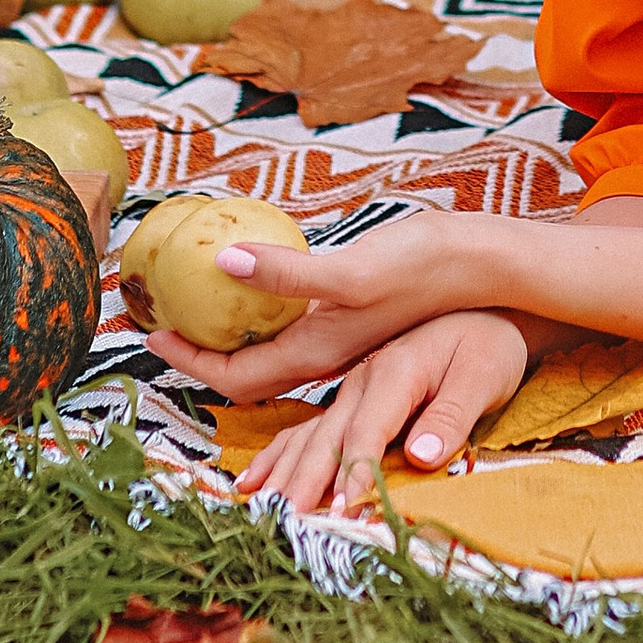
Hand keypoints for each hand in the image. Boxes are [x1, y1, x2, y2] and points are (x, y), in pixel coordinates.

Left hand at [142, 209, 503, 405]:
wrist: (490, 268)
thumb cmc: (425, 269)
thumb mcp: (352, 271)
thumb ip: (288, 273)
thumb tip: (223, 263)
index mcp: (314, 354)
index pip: (235, 379)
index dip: (189, 364)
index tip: (153, 336)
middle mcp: (323, 355)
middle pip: (246, 373)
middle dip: (202, 354)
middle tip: (169, 320)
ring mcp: (341, 339)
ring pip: (271, 353)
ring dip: (232, 336)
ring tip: (205, 306)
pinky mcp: (357, 317)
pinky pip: (295, 327)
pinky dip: (267, 313)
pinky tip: (266, 281)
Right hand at [233, 313, 530, 512]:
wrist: (485, 309)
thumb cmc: (489, 345)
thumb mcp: (485, 376)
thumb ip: (452, 416)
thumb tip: (420, 457)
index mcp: (395, 371)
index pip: (368, 429)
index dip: (354, 470)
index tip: (342, 508)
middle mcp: (364, 378)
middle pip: (327, 436)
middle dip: (305, 481)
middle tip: (287, 523)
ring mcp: (353, 387)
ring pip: (308, 435)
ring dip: (283, 473)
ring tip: (258, 509)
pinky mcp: (352, 397)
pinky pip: (307, 429)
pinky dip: (279, 456)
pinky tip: (254, 480)